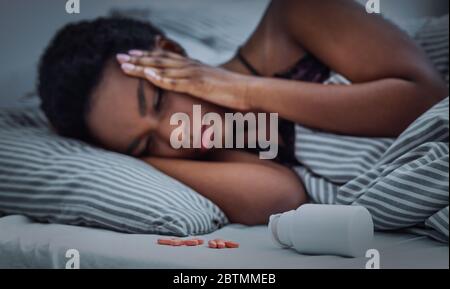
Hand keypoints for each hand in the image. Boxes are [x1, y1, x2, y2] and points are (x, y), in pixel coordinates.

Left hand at [117, 50, 252, 110]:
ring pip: (162, 68)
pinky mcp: (197, 85)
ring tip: (123, 65)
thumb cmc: (232, 91)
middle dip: (138, 58)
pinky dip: (158, 77)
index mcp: (193, 66)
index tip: (133, 55)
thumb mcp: (212, 85)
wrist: (248, 91)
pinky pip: (173, 81)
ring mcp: (193, 74)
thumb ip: (200, 84)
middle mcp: (190, 66)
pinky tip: (145, 75)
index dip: (148, 56)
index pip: (167, 58)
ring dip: (141, 66)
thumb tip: (192, 89)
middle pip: (159, 60)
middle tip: (120, 57)